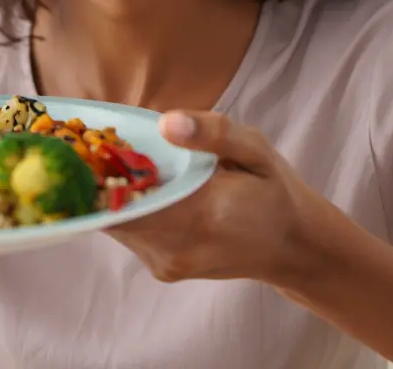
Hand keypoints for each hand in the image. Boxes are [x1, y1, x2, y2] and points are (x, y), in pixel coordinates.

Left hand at [106, 110, 339, 285]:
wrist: (292, 248)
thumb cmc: (273, 192)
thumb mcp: (256, 149)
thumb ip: (213, 132)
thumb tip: (165, 123)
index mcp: (203, 214)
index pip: (129, 197)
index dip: (106, 169)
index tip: (99, 142)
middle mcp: (179, 247)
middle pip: (114, 211)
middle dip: (105, 178)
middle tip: (107, 146)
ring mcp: (168, 263)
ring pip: (117, 224)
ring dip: (115, 195)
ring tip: (126, 165)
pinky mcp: (163, 269)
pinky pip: (130, 234)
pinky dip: (129, 210)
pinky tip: (145, 189)